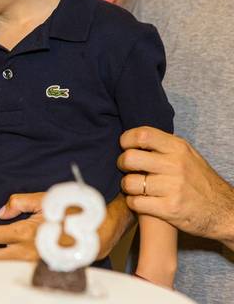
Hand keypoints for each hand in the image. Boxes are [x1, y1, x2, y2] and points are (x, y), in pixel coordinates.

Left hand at [119, 126, 233, 244]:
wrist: (223, 211)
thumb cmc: (199, 180)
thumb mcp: (188, 155)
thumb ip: (164, 145)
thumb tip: (134, 137)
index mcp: (178, 148)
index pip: (142, 135)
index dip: (126, 140)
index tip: (125, 147)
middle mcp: (176, 165)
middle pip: (130, 158)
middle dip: (121, 163)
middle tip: (126, 169)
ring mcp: (173, 188)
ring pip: (129, 183)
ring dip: (127, 186)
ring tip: (135, 187)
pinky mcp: (169, 209)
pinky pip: (135, 202)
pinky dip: (133, 202)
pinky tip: (140, 201)